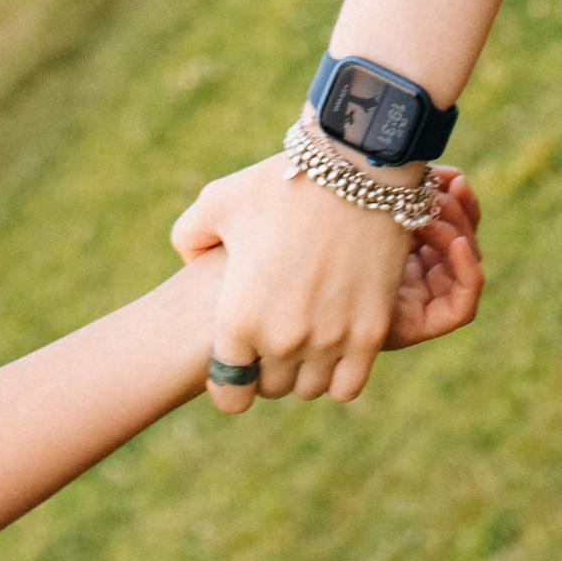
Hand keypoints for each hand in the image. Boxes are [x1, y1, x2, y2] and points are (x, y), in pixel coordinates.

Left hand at [171, 155, 481, 410]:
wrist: (354, 169)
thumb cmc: (281, 184)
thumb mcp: (218, 202)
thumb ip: (190, 235)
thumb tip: (191, 262)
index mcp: (239, 318)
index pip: (230, 391)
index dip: (231, 381)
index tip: (239, 363)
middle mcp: (282, 340)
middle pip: (272, 388)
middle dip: (269, 369)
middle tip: (274, 338)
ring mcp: (330, 340)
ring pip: (310, 389)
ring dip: (305, 371)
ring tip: (305, 339)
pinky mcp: (371, 333)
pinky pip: (348, 385)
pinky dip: (339, 374)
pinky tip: (335, 346)